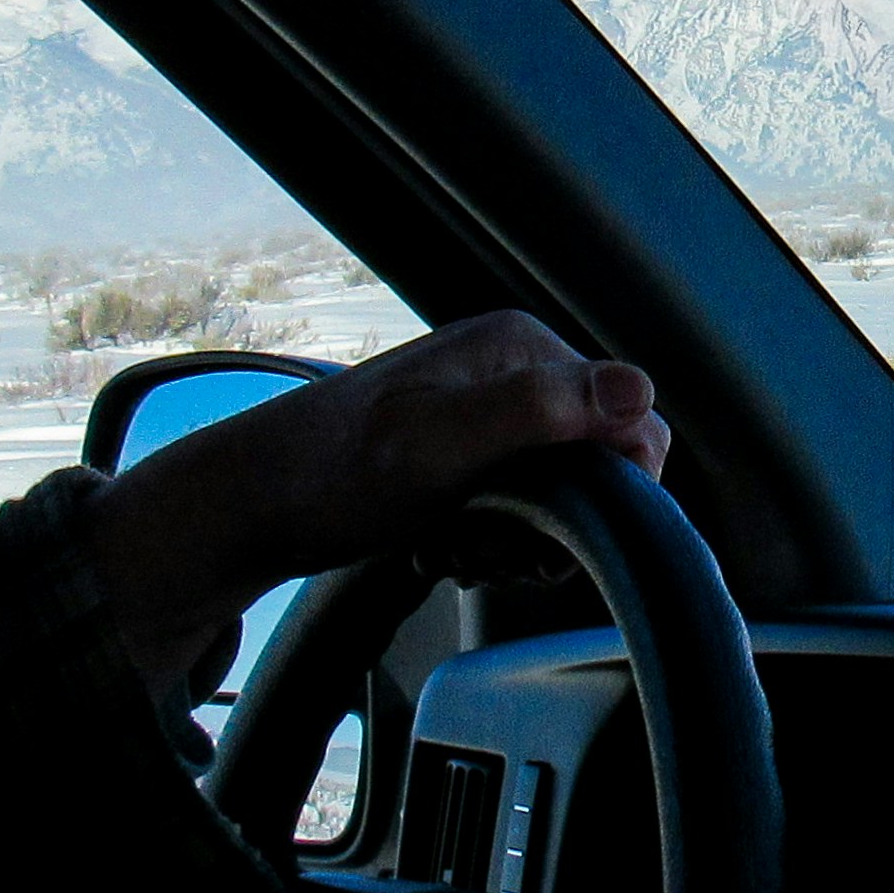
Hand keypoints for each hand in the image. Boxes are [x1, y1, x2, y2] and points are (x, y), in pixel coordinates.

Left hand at [84, 313, 666, 701]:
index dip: (612, 487)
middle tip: (490, 544)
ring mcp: (488, 412)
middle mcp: (511, 371)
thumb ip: (537, 412)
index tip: (556, 534)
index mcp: (518, 348)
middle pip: (595, 462)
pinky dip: (488, 539)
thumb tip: (638, 390)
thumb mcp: (440, 444)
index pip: (630, 415)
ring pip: (558, 495)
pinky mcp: (465, 452)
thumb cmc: (335, 473)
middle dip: (553, 521)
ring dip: (515, 538)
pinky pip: (516, 506)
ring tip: (455, 543)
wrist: (255, 506)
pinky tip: (441, 543)